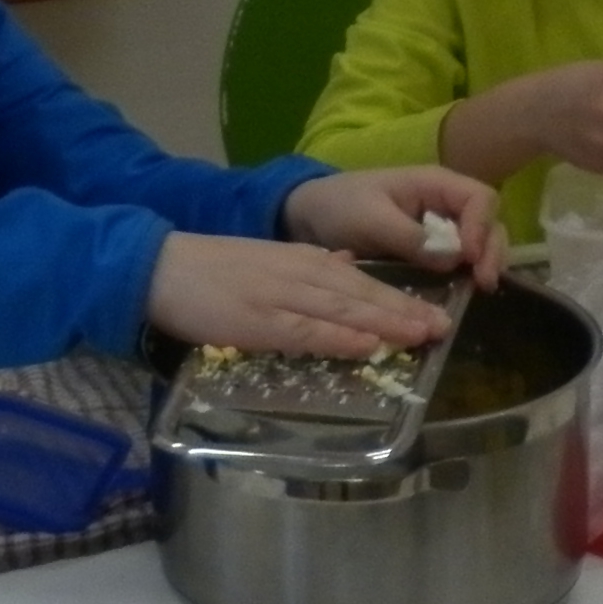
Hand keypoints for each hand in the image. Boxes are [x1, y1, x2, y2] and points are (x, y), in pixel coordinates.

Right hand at [147, 233, 453, 361]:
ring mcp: (280, 296)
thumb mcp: (265, 258)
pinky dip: (340, 338)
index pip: (358, 278)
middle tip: (442, 326)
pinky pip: (308, 331)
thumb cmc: (209, 268)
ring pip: (342, 309)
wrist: (160, 265)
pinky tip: (367, 345)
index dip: (396, 296)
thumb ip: (306, 263)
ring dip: (384, 322)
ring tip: (421, 334)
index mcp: (299, 259)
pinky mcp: (259, 321)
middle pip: (359, 293)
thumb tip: (346, 265)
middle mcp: (297, 273)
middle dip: (403, 310)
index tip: (429, 312)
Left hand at [279, 166, 507, 286]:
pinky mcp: (431, 252)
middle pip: (488, 222)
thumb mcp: (370, 219)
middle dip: (491, 251)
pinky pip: (458, 263)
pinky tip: (460, 294)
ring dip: (483, 265)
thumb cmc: (340, 207)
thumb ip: (409, 236)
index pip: (480, 198)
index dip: (482, 226)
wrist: (310, 219)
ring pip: (479, 244)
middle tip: (484, 284)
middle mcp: (445, 204)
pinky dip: (464, 276)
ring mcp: (440, 229)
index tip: (470, 257)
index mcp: (434, 184)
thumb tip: (453, 257)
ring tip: (477, 290)